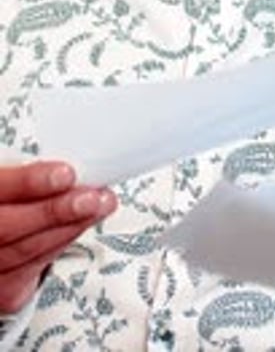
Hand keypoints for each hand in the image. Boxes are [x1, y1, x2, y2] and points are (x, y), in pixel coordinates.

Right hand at [0, 160, 116, 314]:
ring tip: (100, 204)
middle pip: (7, 228)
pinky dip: (63, 241)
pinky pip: (36, 266)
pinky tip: (83, 222)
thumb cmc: (7, 197)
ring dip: (69, 226)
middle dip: (54, 211)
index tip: (65, 173)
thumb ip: (20, 165)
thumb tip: (61, 150)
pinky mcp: (4, 289)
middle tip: (91, 197)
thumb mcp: (8, 175)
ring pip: (26, 250)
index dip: (27, 182)